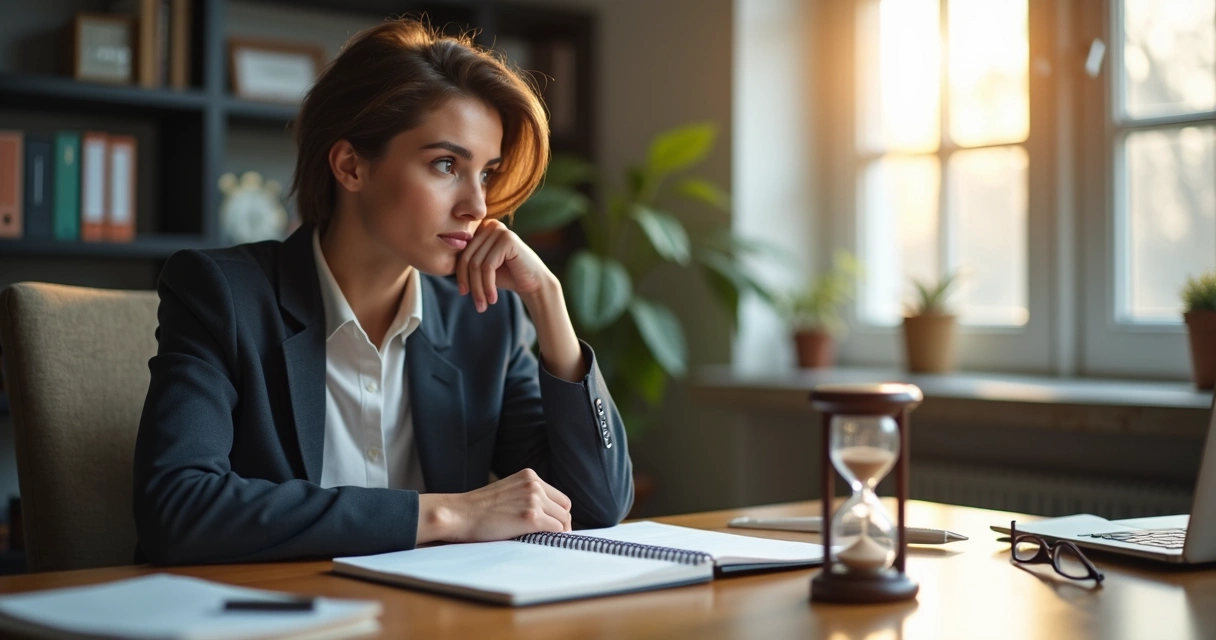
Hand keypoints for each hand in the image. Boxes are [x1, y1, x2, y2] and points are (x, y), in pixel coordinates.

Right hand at [418, 469, 571, 543]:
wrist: (458, 514)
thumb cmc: (478, 509)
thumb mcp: (507, 492)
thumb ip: (526, 497)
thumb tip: (549, 517)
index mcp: (529, 476)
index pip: (559, 497)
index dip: (557, 514)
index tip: (552, 527)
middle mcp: (534, 485)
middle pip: (565, 508)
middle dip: (560, 524)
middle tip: (549, 538)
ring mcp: (533, 500)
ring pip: (563, 520)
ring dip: (555, 533)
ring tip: (541, 541)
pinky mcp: (531, 517)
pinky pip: (556, 530)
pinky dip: (551, 539)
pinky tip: (538, 543)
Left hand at [455, 219, 554, 312]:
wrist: (534, 283)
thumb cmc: (507, 276)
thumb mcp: (481, 268)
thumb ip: (465, 262)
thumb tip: (439, 263)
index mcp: (481, 229)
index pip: (461, 252)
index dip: (460, 274)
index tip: (464, 293)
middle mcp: (489, 225)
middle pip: (467, 258)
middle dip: (470, 284)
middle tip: (476, 303)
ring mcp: (499, 230)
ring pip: (476, 264)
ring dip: (478, 288)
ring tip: (483, 304)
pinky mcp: (507, 239)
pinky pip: (488, 266)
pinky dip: (487, 286)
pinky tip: (493, 298)